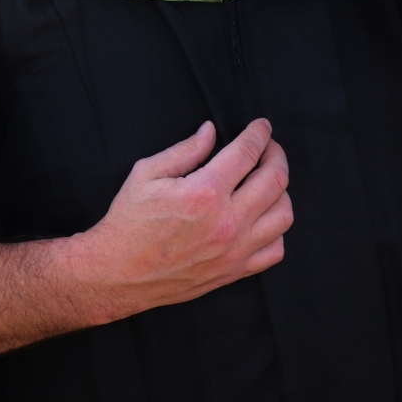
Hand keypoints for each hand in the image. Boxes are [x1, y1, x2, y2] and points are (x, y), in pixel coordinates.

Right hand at [84, 117, 293, 311]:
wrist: (118, 273)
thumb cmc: (128, 222)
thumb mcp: (147, 174)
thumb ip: (185, 150)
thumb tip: (211, 132)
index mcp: (205, 192)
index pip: (248, 152)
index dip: (260, 133)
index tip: (263, 127)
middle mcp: (227, 222)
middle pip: (275, 180)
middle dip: (277, 154)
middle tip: (270, 148)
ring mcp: (234, 250)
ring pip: (283, 215)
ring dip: (282, 191)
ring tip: (269, 182)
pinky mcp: (233, 271)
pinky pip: (275, 250)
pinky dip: (277, 230)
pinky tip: (264, 218)